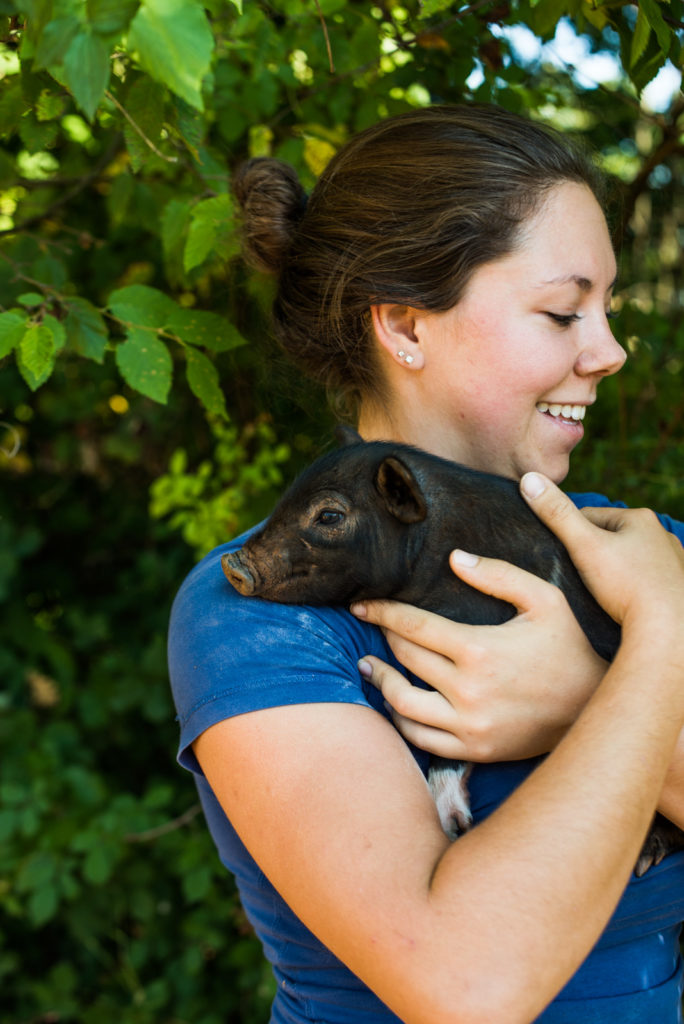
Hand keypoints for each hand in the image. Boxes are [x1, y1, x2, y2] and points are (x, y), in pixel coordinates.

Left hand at [353, 553, 606, 762]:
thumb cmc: (569, 647)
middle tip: (373, 626)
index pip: (413, 625)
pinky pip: (422, 739)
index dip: (381, 611)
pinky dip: (401, 721)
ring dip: (380, 682)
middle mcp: (468, 691)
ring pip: (403, 704)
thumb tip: (454, 558)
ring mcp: (469, 726)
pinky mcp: (474, 750)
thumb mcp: (545, 600)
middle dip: (383, 638)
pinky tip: (395, 703)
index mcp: (479, 649)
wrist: (596, 707)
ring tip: (369, 666)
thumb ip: (499, 575)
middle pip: (405, 659)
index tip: (361, 604)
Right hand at [519, 473, 683, 634]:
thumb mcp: (584, 546)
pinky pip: (646, 582)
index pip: (591, 516)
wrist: (669, 630)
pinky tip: (622, 604)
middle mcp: (662, 535)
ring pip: (630, 561)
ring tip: (597, 593)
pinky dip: (633, 589)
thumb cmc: (627, 586)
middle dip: (593, 554)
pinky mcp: (678, 587)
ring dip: (614, 572)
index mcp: (640, 518)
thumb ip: (556, 514)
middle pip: (612, 539)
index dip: (569, 535)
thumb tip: (529, 478)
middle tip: (575, 577)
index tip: (557, 555)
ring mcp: (674, 562)